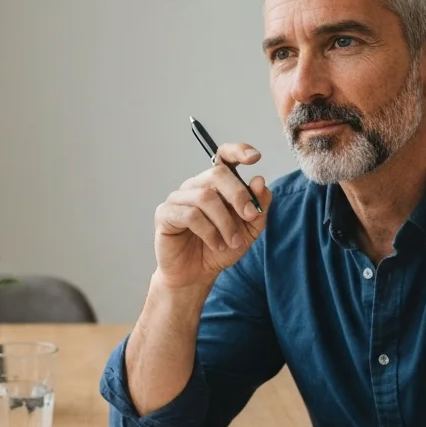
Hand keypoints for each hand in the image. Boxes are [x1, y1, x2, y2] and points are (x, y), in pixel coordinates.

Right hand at [153, 144, 271, 289]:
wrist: (197, 275)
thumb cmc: (220, 249)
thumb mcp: (249, 231)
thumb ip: (258, 207)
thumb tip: (260, 181)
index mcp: (215, 185)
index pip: (223, 157)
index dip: (238, 151)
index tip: (255, 158)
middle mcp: (196, 186)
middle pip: (217, 174)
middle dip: (239, 194)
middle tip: (250, 216)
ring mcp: (178, 199)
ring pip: (205, 196)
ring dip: (225, 222)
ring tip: (232, 242)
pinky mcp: (165, 214)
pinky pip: (190, 215)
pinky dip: (209, 232)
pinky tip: (216, 244)